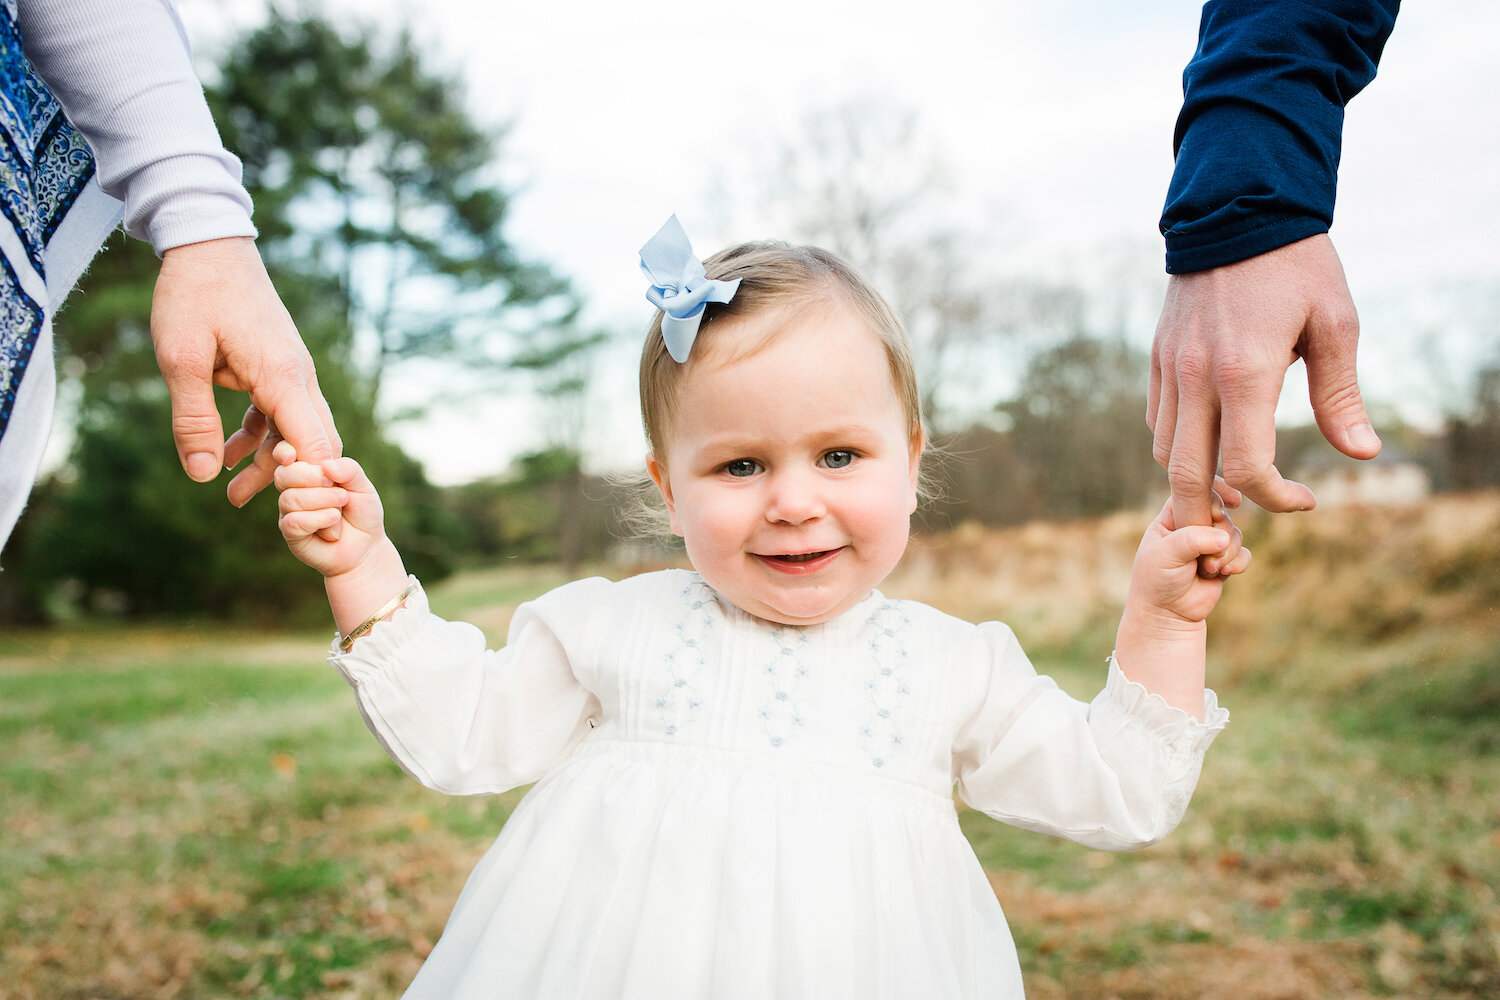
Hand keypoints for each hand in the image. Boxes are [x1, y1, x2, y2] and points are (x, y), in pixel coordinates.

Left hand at [151, 236, 340, 505]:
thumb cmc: (194, 296)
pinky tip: (228, 453)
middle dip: (288, 481)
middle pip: (313, 445)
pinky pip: (279, 414)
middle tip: (244, 506)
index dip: (309, 483)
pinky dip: (261, 437)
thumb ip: (194, 420)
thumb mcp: (181, 360)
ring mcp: (291, 373)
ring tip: (229, 494)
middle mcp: (299, 379)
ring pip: (297, 432)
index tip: (289, 512)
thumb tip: (203, 477)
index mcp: (284, 378)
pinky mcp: (277, 368)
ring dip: (269, 462)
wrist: (208, 245)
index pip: (317, 446)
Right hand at [274, 444, 384, 578]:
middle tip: (339, 490)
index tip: (294, 454)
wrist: (365, 546)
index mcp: (307, 470)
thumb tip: (327, 465)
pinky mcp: (291, 533)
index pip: (285, 453)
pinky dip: (317, 520)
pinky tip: (334, 522)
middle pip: (284, 474)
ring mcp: (289, 511)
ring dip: (321, 501)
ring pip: (290, 499)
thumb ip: (349, 470)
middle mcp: (293, 488)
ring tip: (341, 507)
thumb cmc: (362, 512)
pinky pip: (293, 522)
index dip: (285, 451)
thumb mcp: (363, 486)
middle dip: (312, 478)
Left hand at [1128, 493, 1250, 628]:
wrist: (1166, 614)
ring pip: (1235, 534)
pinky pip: (1244, 554)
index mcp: (1173, 515)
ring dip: (1226, 552)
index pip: (1197, 491)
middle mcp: (1193, 525)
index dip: (1216, 492)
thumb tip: (1224, 537)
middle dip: (1221, 534)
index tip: (1232, 501)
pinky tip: (1224, 573)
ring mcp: (1209, 543)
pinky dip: (1237, 563)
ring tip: (1209, 569)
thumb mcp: (1167, 554)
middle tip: (1206, 556)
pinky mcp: (1224, 561)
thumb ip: (1193, 539)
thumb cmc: (1158, 580)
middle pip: (1222, 513)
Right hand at [1149, 234, 1381, 528]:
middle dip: (1208, 518)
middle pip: (1185, 476)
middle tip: (1239, 533)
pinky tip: (1209, 441)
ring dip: (1192, 481)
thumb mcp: (1335, 324)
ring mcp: (1170, 368)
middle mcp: (1197, 377)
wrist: (1235, 209)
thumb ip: (1341, 395)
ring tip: (1229, 489)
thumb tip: (1363, 453)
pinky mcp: (1157, 357)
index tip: (1305, 499)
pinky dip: (1178, 444)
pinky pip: (1159, 419)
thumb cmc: (1296, 265)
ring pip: (1165, 451)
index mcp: (1245, 373)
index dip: (1276, 499)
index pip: (1246, 467)